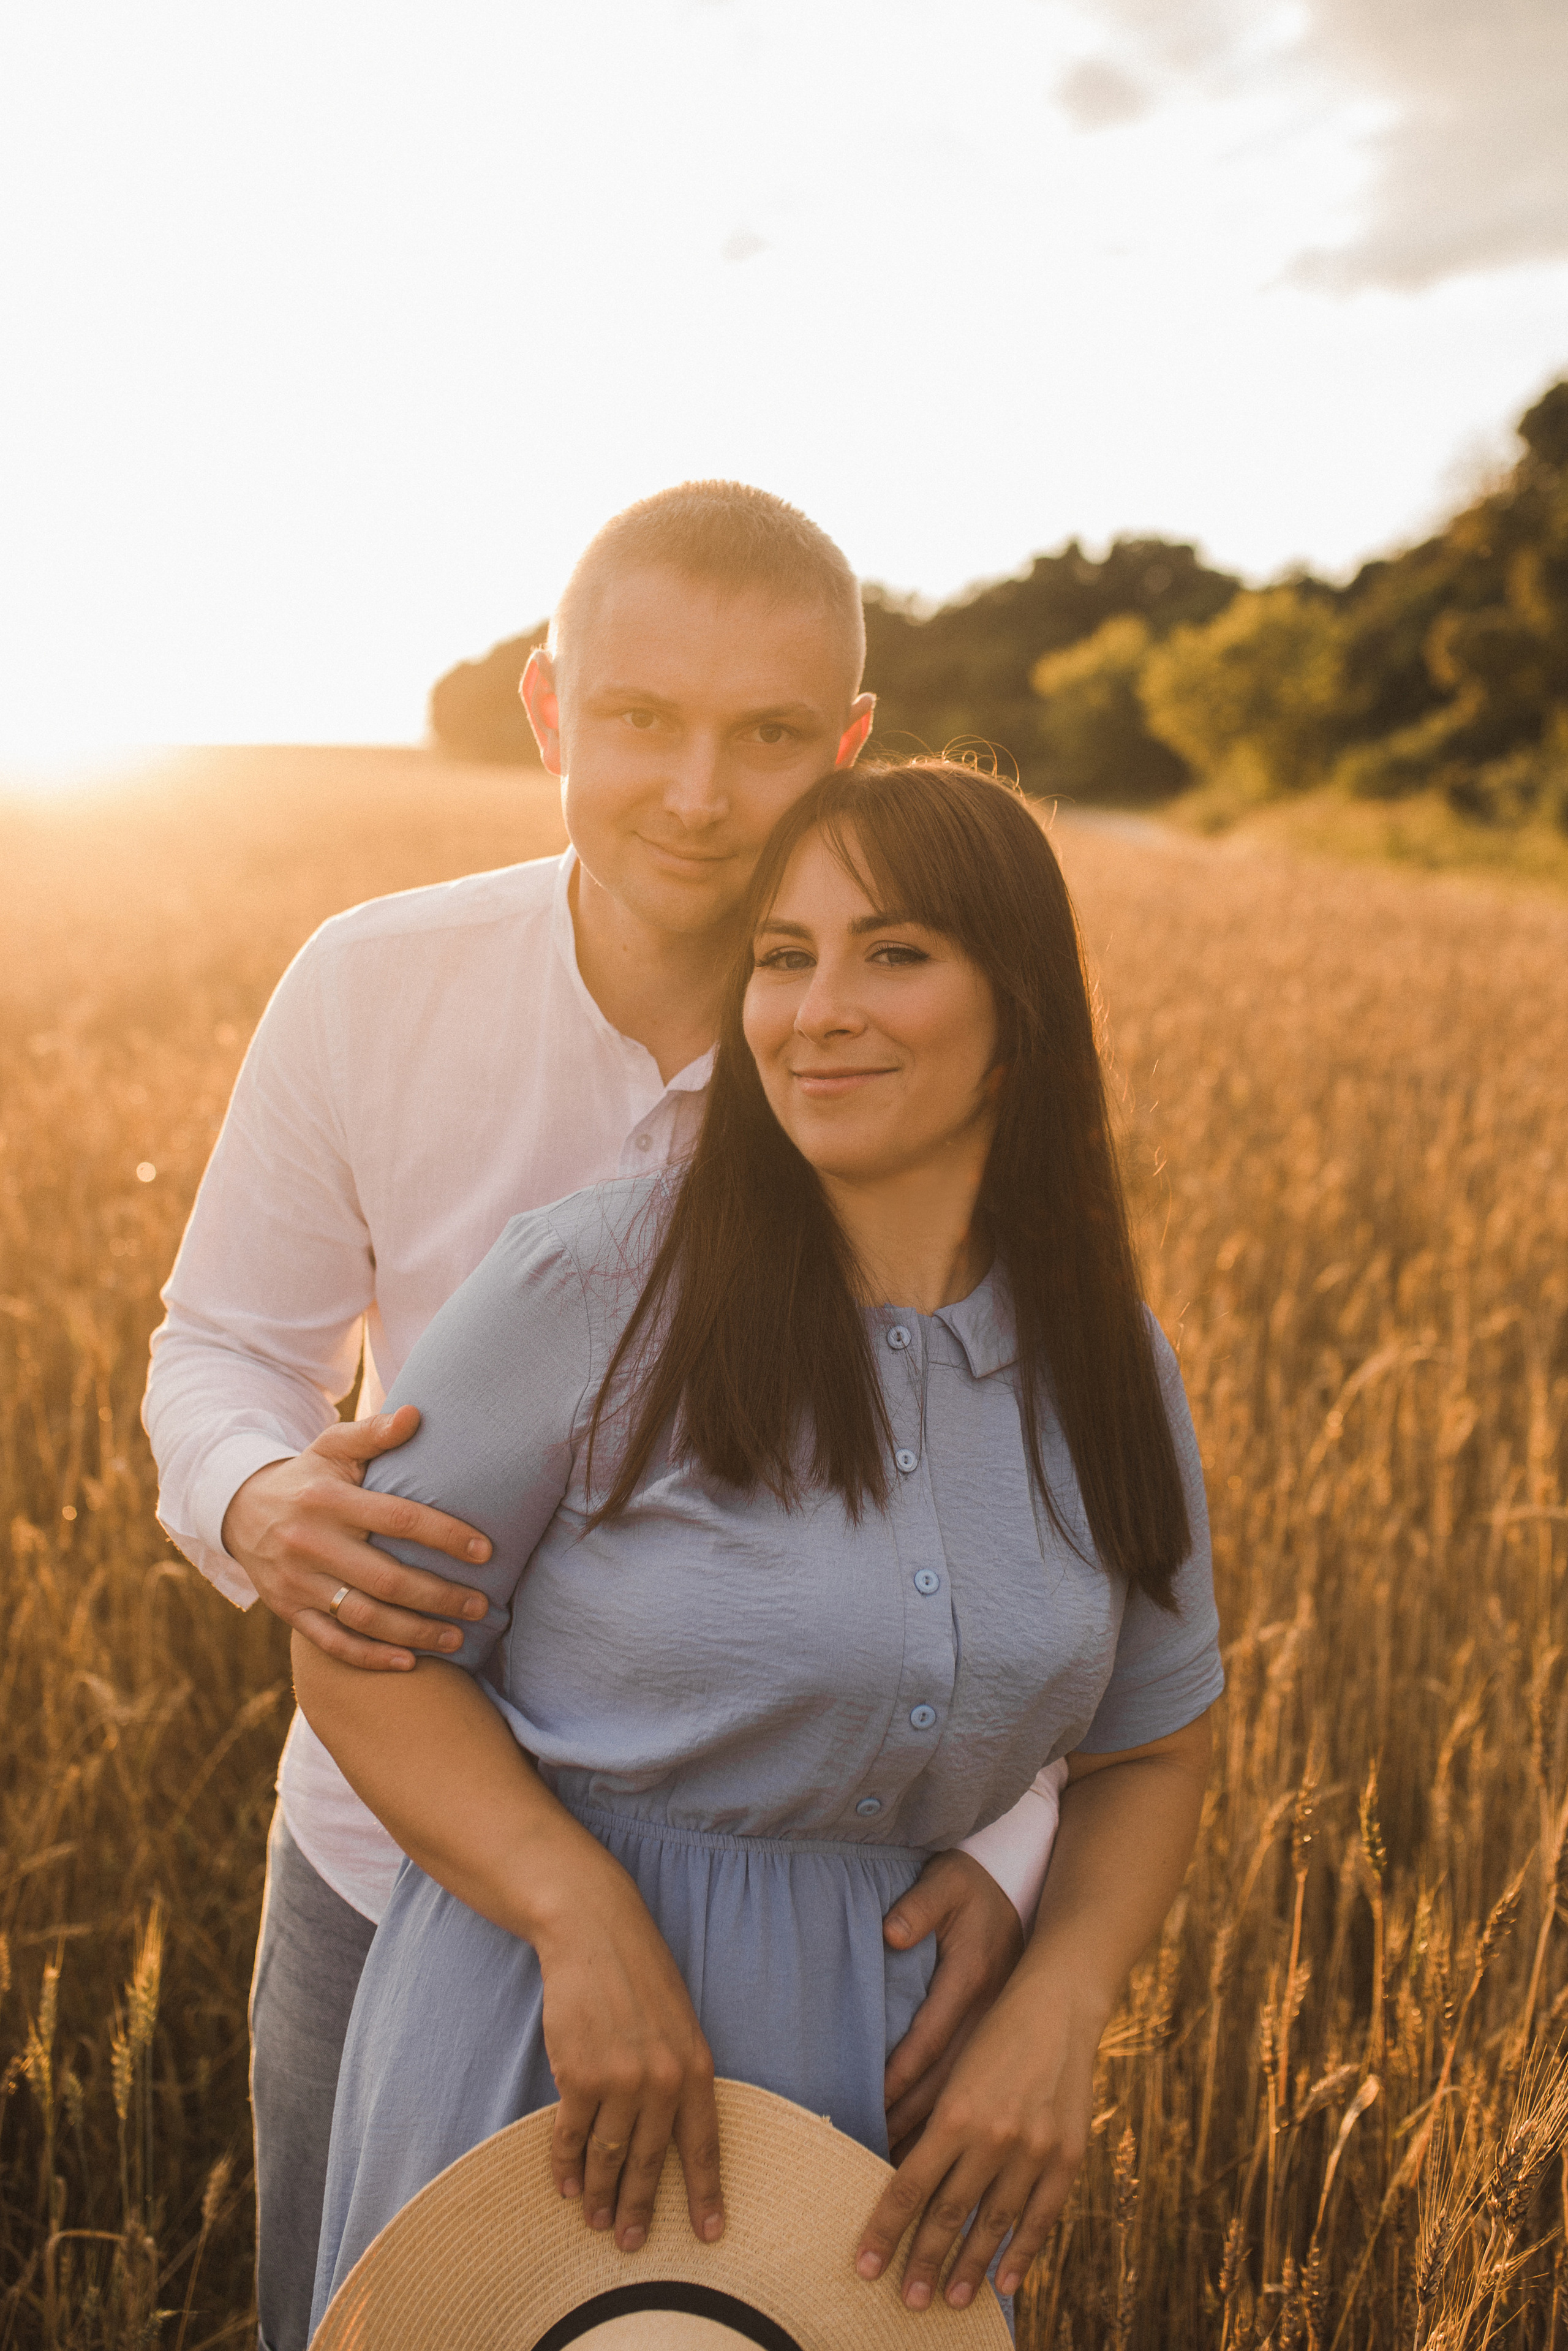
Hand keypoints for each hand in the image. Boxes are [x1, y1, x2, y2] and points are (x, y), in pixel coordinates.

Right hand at [223, 1406, 491, 1669]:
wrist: (241, 1510)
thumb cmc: (309, 1476)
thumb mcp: (333, 1446)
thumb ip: (373, 1433)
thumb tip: (416, 1415)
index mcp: (328, 1500)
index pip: (398, 1520)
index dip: (445, 1536)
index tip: (486, 1551)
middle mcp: (310, 1543)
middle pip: (386, 1578)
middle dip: (439, 1596)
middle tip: (481, 1605)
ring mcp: (296, 1582)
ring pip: (362, 1617)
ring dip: (413, 1633)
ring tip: (457, 1639)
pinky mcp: (287, 1610)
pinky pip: (331, 1642)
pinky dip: (369, 1657)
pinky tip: (408, 1663)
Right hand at [535, 1868, 724, 2257]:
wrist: (594, 1934)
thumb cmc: (640, 1975)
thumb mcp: (679, 2023)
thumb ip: (678, 2075)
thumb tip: (672, 2134)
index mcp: (696, 2067)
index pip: (704, 2145)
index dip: (706, 2193)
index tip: (710, 2234)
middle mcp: (661, 2081)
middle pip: (651, 2162)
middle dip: (639, 2208)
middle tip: (630, 2242)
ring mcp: (618, 2080)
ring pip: (608, 2156)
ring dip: (599, 2194)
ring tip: (594, 2220)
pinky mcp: (577, 2076)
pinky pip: (571, 2135)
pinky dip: (565, 2164)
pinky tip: (564, 2184)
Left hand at [857, 1970, 1097, 2310]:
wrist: (1057, 2005)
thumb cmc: (993, 2033)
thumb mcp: (952, 2072)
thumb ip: (932, 2125)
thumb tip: (900, 2173)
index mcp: (955, 2113)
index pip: (909, 2186)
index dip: (885, 2229)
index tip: (865, 2266)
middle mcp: (993, 2137)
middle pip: (949, 2213)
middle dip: (923, 2260)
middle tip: (905, 2301)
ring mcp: (1033, 2149)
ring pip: (993, 2223)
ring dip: (969, 2266)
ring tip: (949, 2299)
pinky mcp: (1066, 2155)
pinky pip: (1042, 2216)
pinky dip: (1023, 2252)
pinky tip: (1005, 2281)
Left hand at [881, 1850, 1023, 2154]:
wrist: (1034, 1894)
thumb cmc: (976, 1887)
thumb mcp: (948, 1882)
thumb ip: (920, 1906)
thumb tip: (892, 1931)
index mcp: (972, 1978)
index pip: (929, 2039)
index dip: (899, 2076)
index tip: (871, 2107)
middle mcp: (991, 2014)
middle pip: (948, 2083)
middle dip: (912, 2124)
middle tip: (876, 2161)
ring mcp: (1011, 2038)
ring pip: (971, 2099)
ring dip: (940, 2139)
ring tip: (906, 2179)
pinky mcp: (1021, 2051)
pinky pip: (994, 2102)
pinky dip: (973, 2135)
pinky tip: (956, 2168)